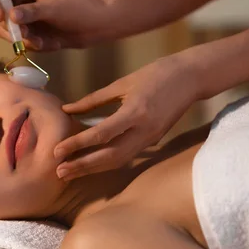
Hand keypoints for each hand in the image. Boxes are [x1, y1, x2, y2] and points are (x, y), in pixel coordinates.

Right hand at [0, 0, 110, 50]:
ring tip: (41, 41)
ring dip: (22, 39)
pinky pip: (20, 42)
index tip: (1, 16)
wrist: (95, 26)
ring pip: (6, 31)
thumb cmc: (77, 8)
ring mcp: (23, 17)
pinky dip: (32, 45)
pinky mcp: (30, 32)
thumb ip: (30, 12)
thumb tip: (10, 16)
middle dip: (9, 27)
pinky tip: (49, 43)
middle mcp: (20, 0)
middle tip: (23, 34)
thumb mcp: (52, 8)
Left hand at [54, 57, 198, 179]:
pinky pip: (127, 156)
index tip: (57, 151)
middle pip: (109, 156)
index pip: (101, 134)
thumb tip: (67, 109)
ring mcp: (150, 138)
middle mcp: (144, 130)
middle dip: (83, 166)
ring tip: (70, 173)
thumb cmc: (155, 74)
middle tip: (59, 172)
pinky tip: (90, 166)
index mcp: (135, 112)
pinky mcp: (152, 141)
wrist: (191, 78)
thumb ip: (93, 100)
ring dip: (93, 169)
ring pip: (119, 161)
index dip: (78, 144)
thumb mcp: (122, 83)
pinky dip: (107, 163)